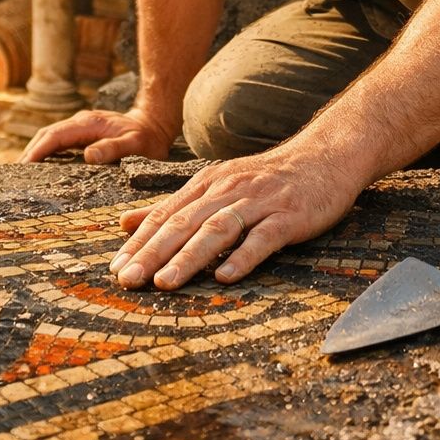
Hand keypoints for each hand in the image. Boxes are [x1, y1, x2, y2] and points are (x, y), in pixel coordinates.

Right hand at [19, 108, 175, 164]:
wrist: (155, 125)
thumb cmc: (147, 138)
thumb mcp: (137, 144)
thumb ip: (114, 148)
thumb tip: (88, 156)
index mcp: (89, 124)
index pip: (55, 135)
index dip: (38, 150)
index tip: (24, 166)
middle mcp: (80, 123)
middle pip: (47, 135)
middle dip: (30, 153)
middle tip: (15, 176)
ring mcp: (80, 128)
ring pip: (50, 138)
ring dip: (35, 153)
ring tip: (22, 175)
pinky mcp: (82, 135)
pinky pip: (58, 143)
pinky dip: (46, 153)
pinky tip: (41, 169)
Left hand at [107, 142, 362, 289]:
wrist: (324, 157)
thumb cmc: (267, 179)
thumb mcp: (215, 185)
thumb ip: (173, 205)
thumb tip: (126, 222)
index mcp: (207, 184)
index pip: (165, 215)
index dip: (139, 242)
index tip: (115, 269)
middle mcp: (227, 190)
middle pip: (184, 223)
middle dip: (152, 253)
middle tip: (128, 280)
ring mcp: (259, 202)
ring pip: (217, 230)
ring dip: (189, 257)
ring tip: (165, 283)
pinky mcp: (289, 216)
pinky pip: (263, 237)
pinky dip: (243, 257)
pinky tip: (225, 278)